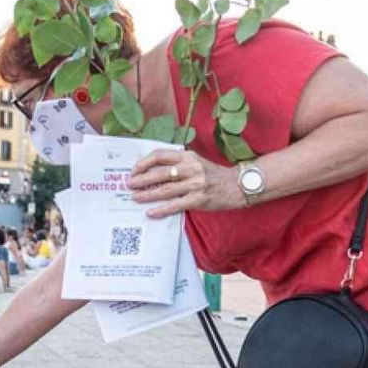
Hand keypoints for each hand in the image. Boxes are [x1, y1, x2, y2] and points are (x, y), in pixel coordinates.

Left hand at [127, 148, 245, 217]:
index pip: (160, 155)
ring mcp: (196, 184)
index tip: (134, 170)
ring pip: (166, 189)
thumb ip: (178, 164)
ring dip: (147, 194)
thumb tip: (151, 172)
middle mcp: (191, 168)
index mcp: (188, 156)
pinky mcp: (200, 199)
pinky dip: (161, 209)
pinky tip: (151, 212)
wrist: (238, 185)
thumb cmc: (213, 175)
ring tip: (135, 197)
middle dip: (141, 179)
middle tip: (129, 185)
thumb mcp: (196, 162)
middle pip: (160, 173)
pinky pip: (176, 205)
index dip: (144, 162)